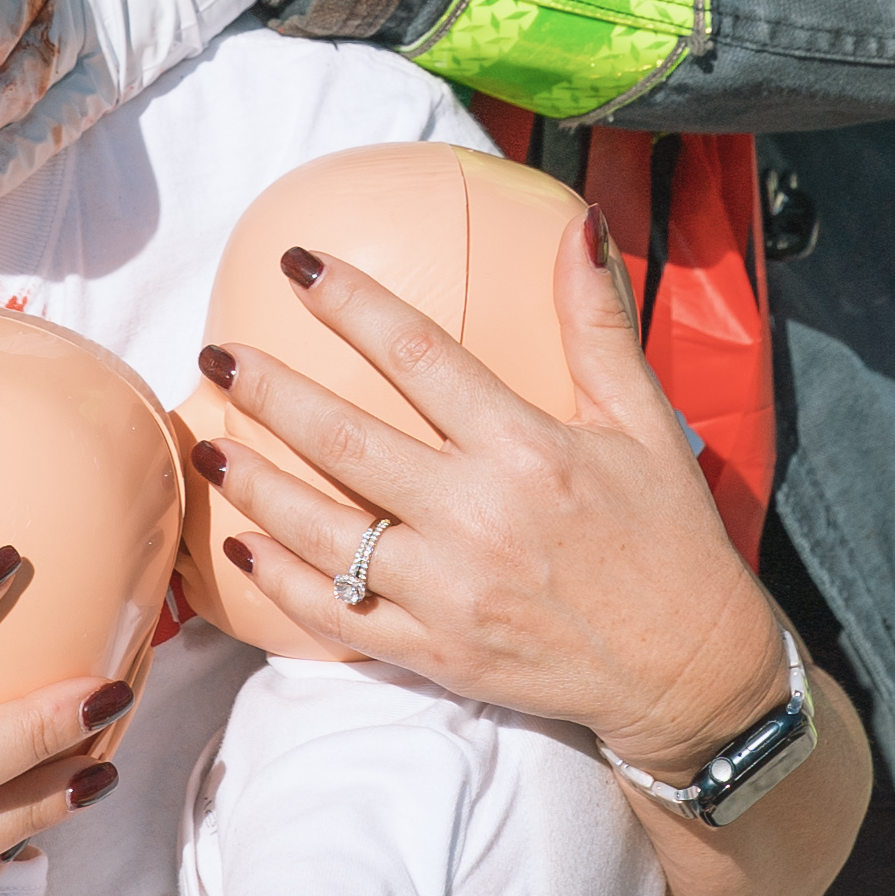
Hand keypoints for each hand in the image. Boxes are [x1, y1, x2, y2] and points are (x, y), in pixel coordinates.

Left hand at [190, 212, 783, 780]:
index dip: (352, 303)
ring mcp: (449, 591)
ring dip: (256, 483)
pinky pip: (338, 612)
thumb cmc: (670, 538)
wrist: (689, 670)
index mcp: (527, 449)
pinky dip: (283, 580)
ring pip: (323, 529)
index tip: (299, 266)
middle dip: (270, 390)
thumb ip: (598, 324)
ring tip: (205, 442)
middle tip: (217, 352)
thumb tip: (578, 225)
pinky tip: (242, 547)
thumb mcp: (646, 422)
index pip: (419, 354)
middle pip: (345, 439)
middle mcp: (477, 516)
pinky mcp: (435, 652)